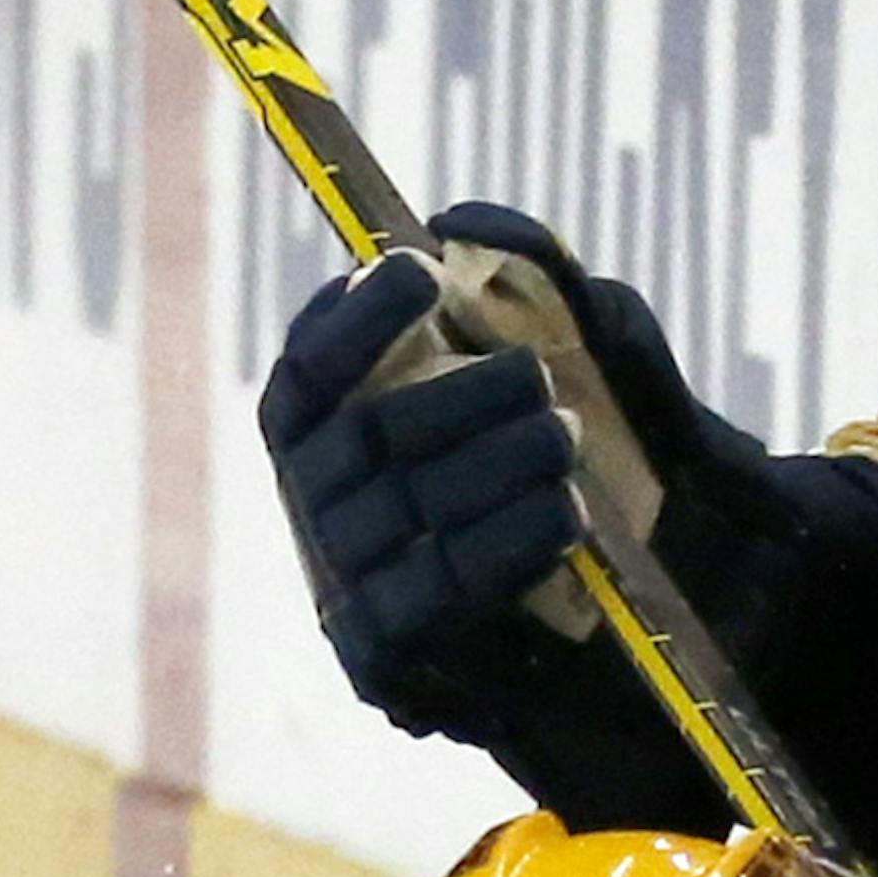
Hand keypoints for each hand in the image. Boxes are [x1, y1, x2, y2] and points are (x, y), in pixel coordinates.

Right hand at [256, 203, 790, 735]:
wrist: (548, 635)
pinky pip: (441, 590)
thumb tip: (468, 223)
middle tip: (538, 381)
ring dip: (496, 465)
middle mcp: (313, 502)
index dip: (358, 316)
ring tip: (563, 439)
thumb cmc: (519, 477)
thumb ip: (512, 291)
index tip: (422, 271)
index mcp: (314, 428)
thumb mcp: (526, 379)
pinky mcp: (382, 654)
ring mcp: (342, 581)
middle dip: (461, 397)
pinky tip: (566, 511)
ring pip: (409, 508)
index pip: (311, 366)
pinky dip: (509, 542)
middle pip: (372, 433)